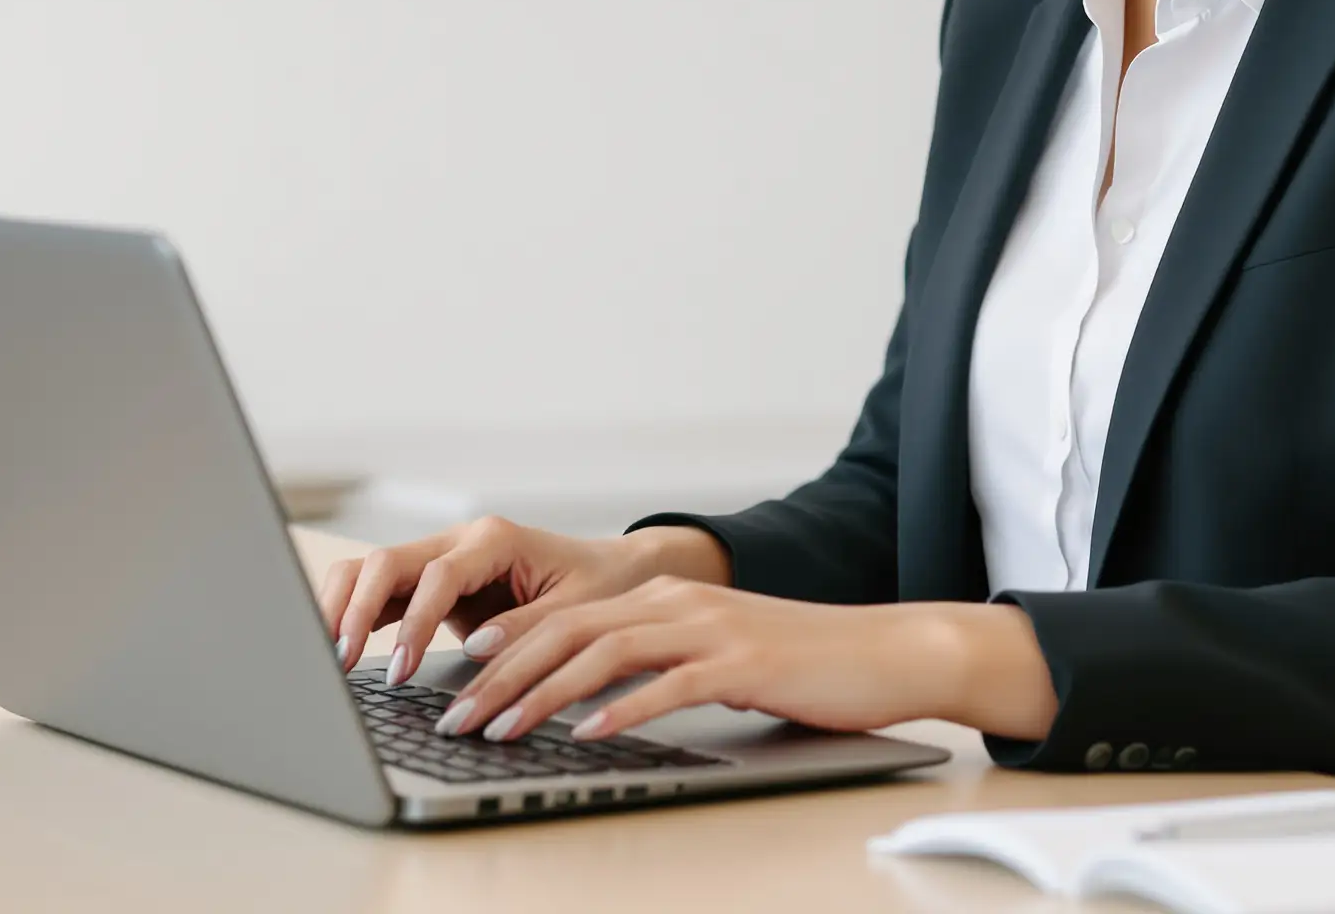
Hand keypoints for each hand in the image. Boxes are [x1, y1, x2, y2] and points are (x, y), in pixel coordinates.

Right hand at [317, 517, 730, 687]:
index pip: (436, 574)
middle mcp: (458, 541)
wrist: (610, 570)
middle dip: (355, 609)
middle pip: (385, 560)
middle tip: (338, 660)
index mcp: (494, 539)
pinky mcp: (429, 584)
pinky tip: (337, 651)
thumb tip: (475, 648)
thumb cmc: (598, 585)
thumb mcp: (576, 610)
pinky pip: (378, 591)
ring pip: (369, 569)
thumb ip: (526, 627)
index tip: (399, 667)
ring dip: (341, 607)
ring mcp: (439, 558)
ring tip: (326, 658)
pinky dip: (352, 615)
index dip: (413, 620)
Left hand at [426, 579, 1057, 745]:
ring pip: (602, 653)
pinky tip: (586, 735)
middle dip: (501, 673)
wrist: (880, 652)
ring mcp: (708, 629)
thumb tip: (587, 700)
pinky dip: (621, 709)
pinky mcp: (740, 663)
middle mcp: (675, 603)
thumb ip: (653, 664)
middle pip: (566, 630)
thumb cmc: (793, 663)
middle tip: (454, 714)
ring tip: (499, 728)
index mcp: (662, 599)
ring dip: (542, 693)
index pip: (563, 617)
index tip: (454, 673)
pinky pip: (667, 685)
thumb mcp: (711, 654)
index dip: (503, 643)